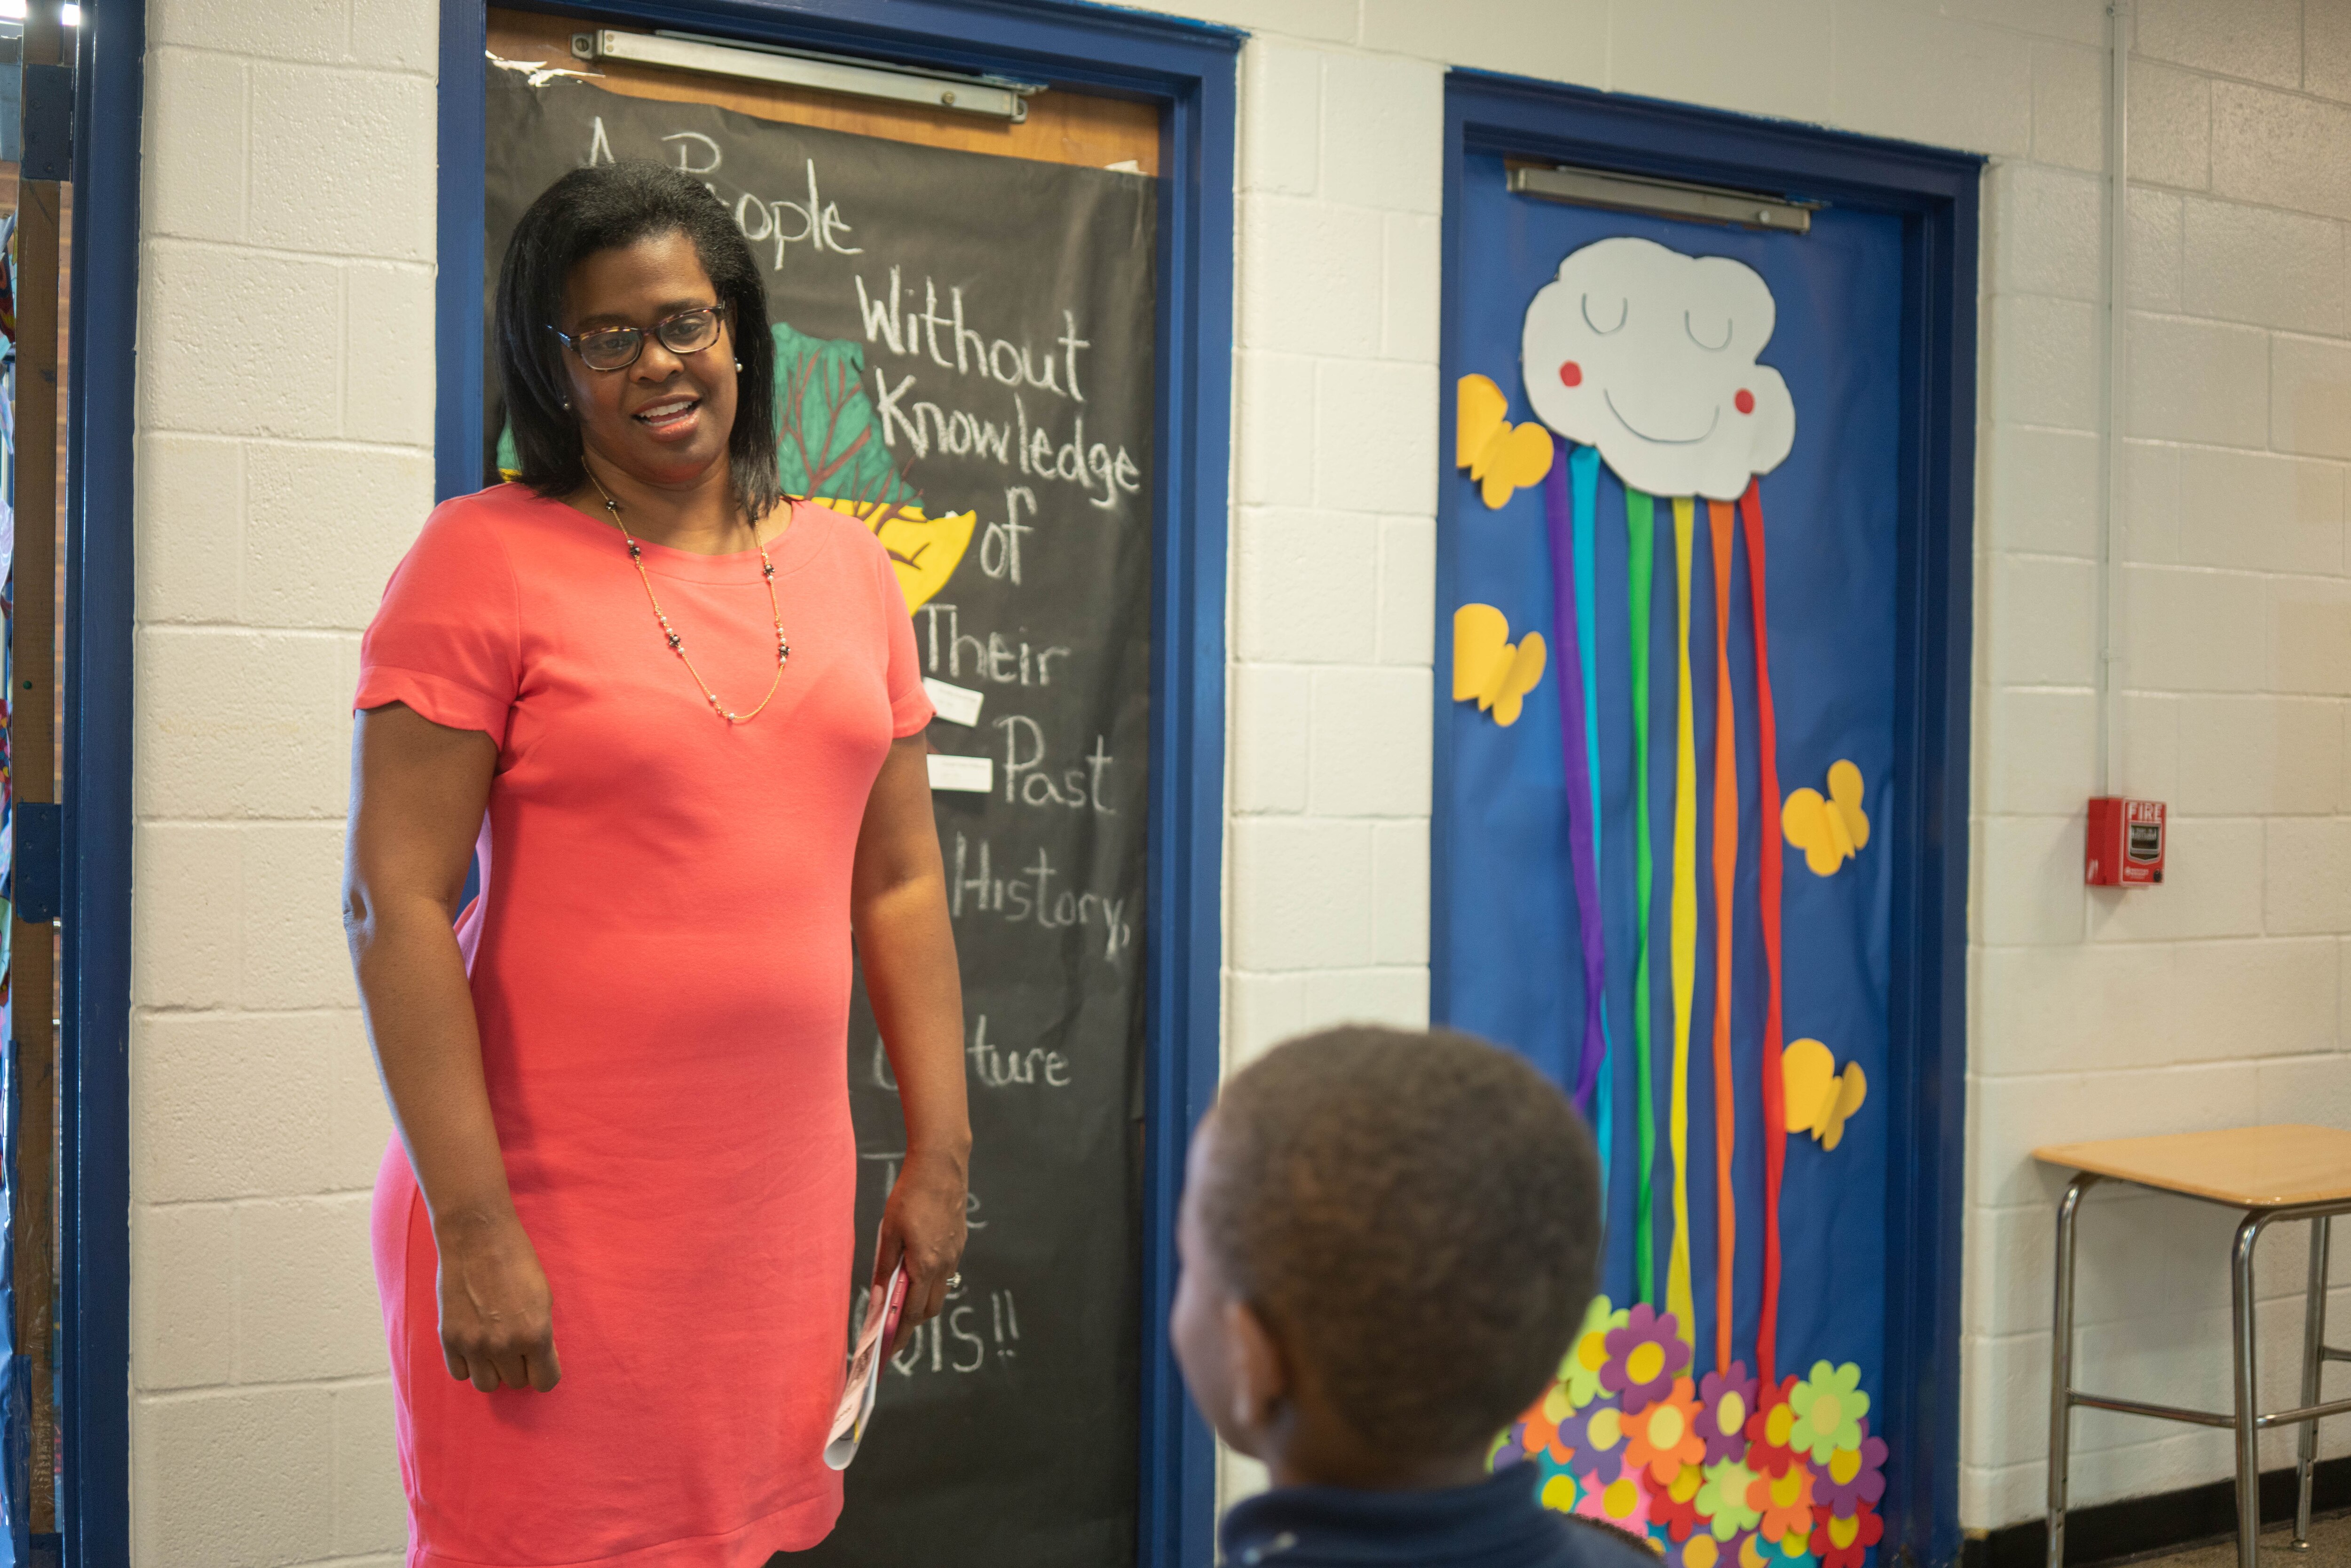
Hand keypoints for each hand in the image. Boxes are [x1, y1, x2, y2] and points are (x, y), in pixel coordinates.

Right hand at [435, 1211, 561, 1391]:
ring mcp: (474, 1345)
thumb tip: (538, 1360)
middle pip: (516, 1382)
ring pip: (486, 1385)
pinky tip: (473, 1344)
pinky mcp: (449, 1339)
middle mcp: (504, 1345)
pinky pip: (459, 1374)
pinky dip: (468, 1364)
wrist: (478, 1238)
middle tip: (515, 1343)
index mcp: (535, 1334)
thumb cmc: (517, 1262)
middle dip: (519, 1366)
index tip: (540, 1361)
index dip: (544, 1372)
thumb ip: (541, 1334)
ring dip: (493, 1370)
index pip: (545, 1381)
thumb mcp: (543, 1298)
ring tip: (494, 1347)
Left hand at [875, 1148, 967, 1356]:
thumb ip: (884, 1268)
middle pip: (929, 1309)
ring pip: (939, 1292)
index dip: (899, 1336)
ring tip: (898, 1304)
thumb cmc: (910, 1196)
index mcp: (925, 1266)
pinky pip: (945, 1274)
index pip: (911, 1314)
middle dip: (909, 1324)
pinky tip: (915, 1274)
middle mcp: (945, 1265)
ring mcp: (955, 1255)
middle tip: (889, 1331)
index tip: (888, 1353)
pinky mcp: (959, 1243)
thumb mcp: (889, 1232)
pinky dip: (930, 1283)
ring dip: (920, 1303)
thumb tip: (876, 1298)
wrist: (942, 1166)